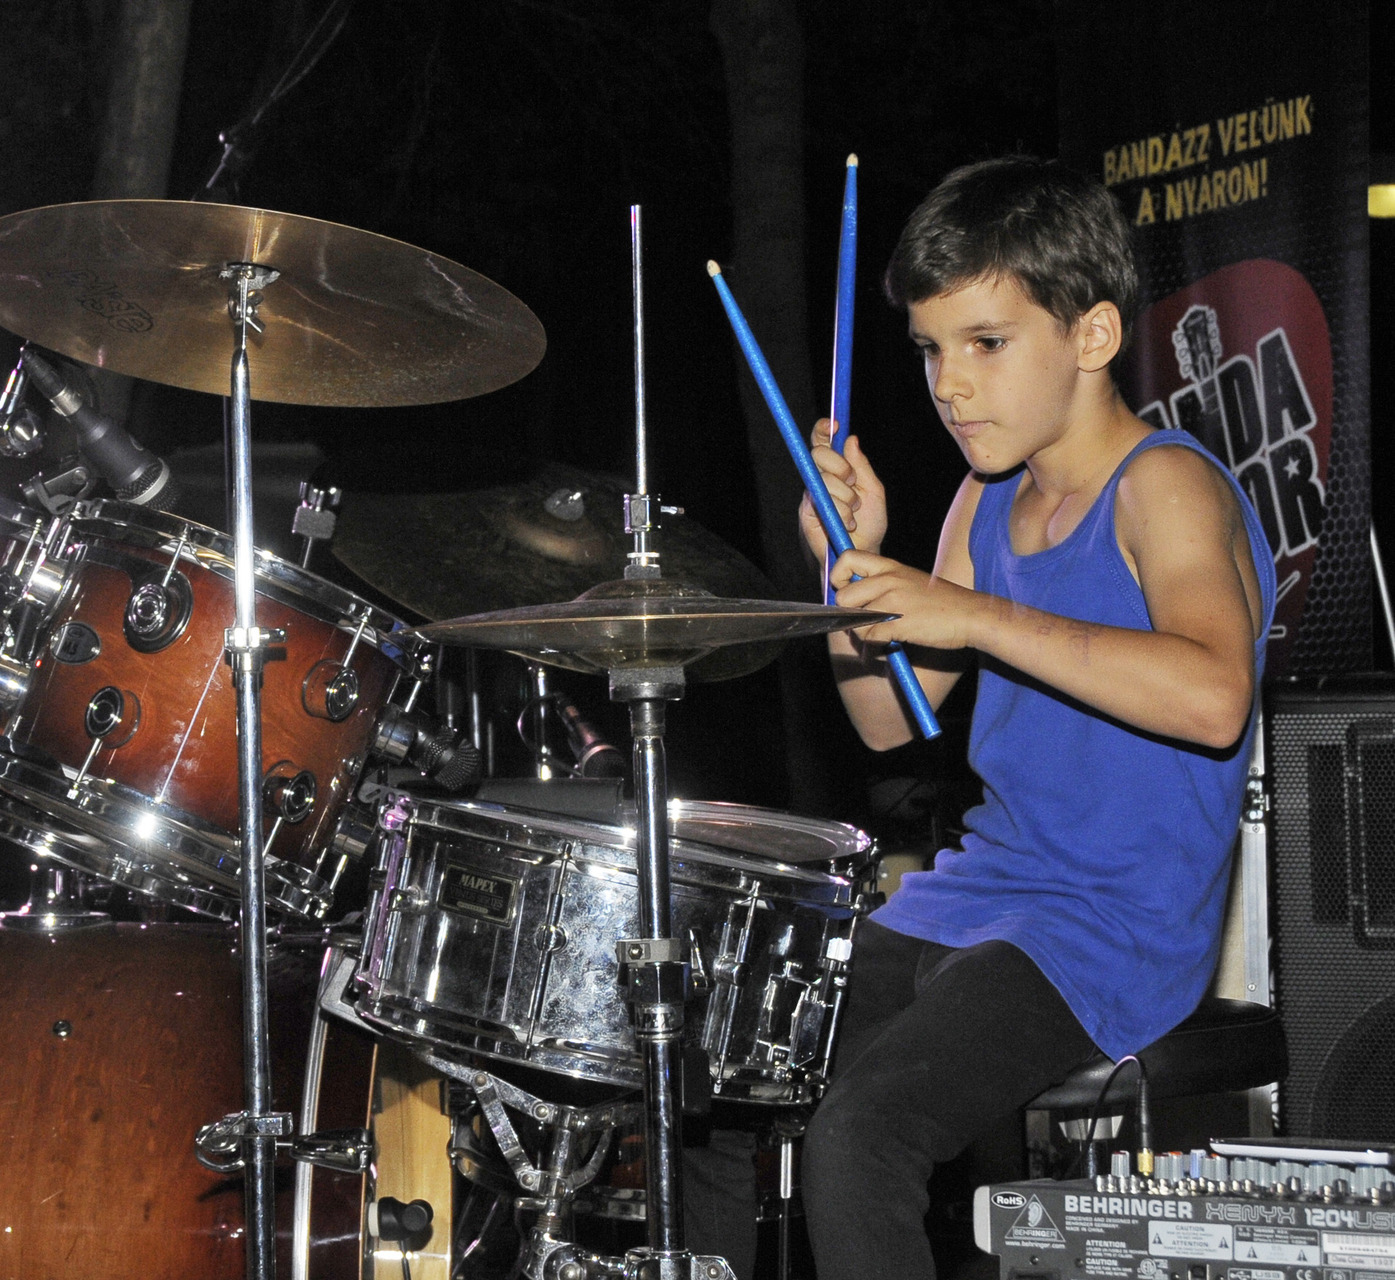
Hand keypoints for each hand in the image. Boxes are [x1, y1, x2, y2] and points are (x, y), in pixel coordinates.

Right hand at [797, 419, 888, 562]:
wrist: (862, 552)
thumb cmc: (869, 523)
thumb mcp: (873, 491)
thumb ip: (862, 466)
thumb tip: (851, 439)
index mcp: (836, 469)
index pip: (823, 442)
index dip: (823, 429)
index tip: (834, 424)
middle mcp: (821, 478)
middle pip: (818, 454)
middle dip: (839, 465)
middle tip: (852, 481)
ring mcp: (812, 494)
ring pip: (824, 479)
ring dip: (846, 496)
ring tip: (854, 513)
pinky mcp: (806, 512)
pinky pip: (821, 501)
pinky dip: (839, 511)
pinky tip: (846, 522)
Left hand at [831, 548, 981, 651]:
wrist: (972, 615)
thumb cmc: (943, 603)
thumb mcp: (911, 581)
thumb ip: (884, 585)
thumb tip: (855, 602)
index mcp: (890, 566)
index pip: (847, 558)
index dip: (839, 577)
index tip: (847, 593)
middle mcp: (888, 579)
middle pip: (843, 597)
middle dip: (848, 616)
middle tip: (863, 625)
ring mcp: (893, 601)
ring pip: (855, 622)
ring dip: (862, 638)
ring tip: (876, 642)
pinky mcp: (899, 623)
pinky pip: (870, 640)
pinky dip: (874, 651)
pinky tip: (885, 651)